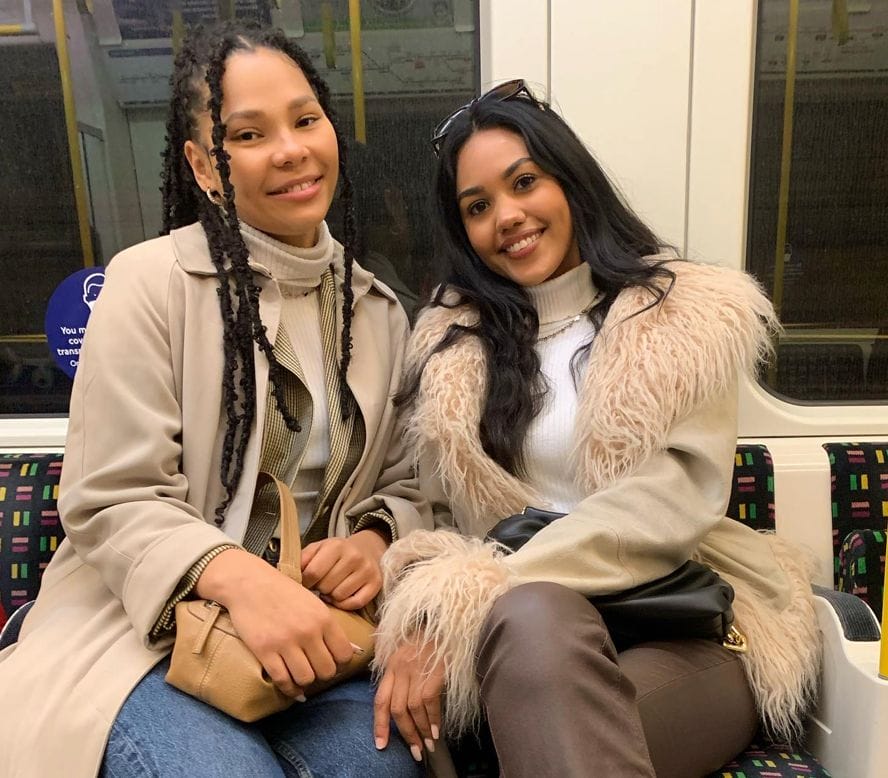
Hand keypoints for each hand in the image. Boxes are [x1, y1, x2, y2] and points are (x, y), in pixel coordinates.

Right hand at [195, 548, 354, 698]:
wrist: (249, 583)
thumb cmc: (282, 591)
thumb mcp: (312, 602)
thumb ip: (327, 626)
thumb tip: (343, 652)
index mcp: (323, 618)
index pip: (344, 654)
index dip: (340, 663)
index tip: (332, 662)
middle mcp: (308, 631)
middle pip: (327, 671)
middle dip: (322, 674)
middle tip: (314, 669)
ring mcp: (286, 642)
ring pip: (306, 679)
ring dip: (304, 681)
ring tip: (301, 674)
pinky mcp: (265, 651)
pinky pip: (282, 680)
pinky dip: (288, 688)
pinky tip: (289, 685)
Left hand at [301, 529, 387, 609]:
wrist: (366, 549)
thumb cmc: (336, 553)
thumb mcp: (318, 549)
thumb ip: (302, 559)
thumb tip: (288, 575)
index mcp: (336, 546)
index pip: (313, 573)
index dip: (306, 581)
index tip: (307, 582)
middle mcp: (354, 557)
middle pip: (326, 586)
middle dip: (320, 588)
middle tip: (323, 583)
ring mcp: (367, 571)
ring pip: (339, 596)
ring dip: (332, 596)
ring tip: (333, 587)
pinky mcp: (376, 584)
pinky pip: (355, 603)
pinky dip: (346, 603)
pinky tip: (342, 595)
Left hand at [373, 638, 444, 761]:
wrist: (446, 617)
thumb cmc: (428, 635)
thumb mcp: (406, 649)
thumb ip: (399, 670)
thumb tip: (397, 697)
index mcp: (392, 664)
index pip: (380, 700)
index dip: (379, 724)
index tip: (380, 745)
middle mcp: (401, 668)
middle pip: (396, 709)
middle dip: (405, 734)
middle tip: (415, 752)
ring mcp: (417, 669)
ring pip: (412, 708)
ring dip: (421, 730)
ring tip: (428, 744)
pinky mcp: (434, 672)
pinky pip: (429, 702)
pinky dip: (433, 719)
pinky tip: (436, 730)